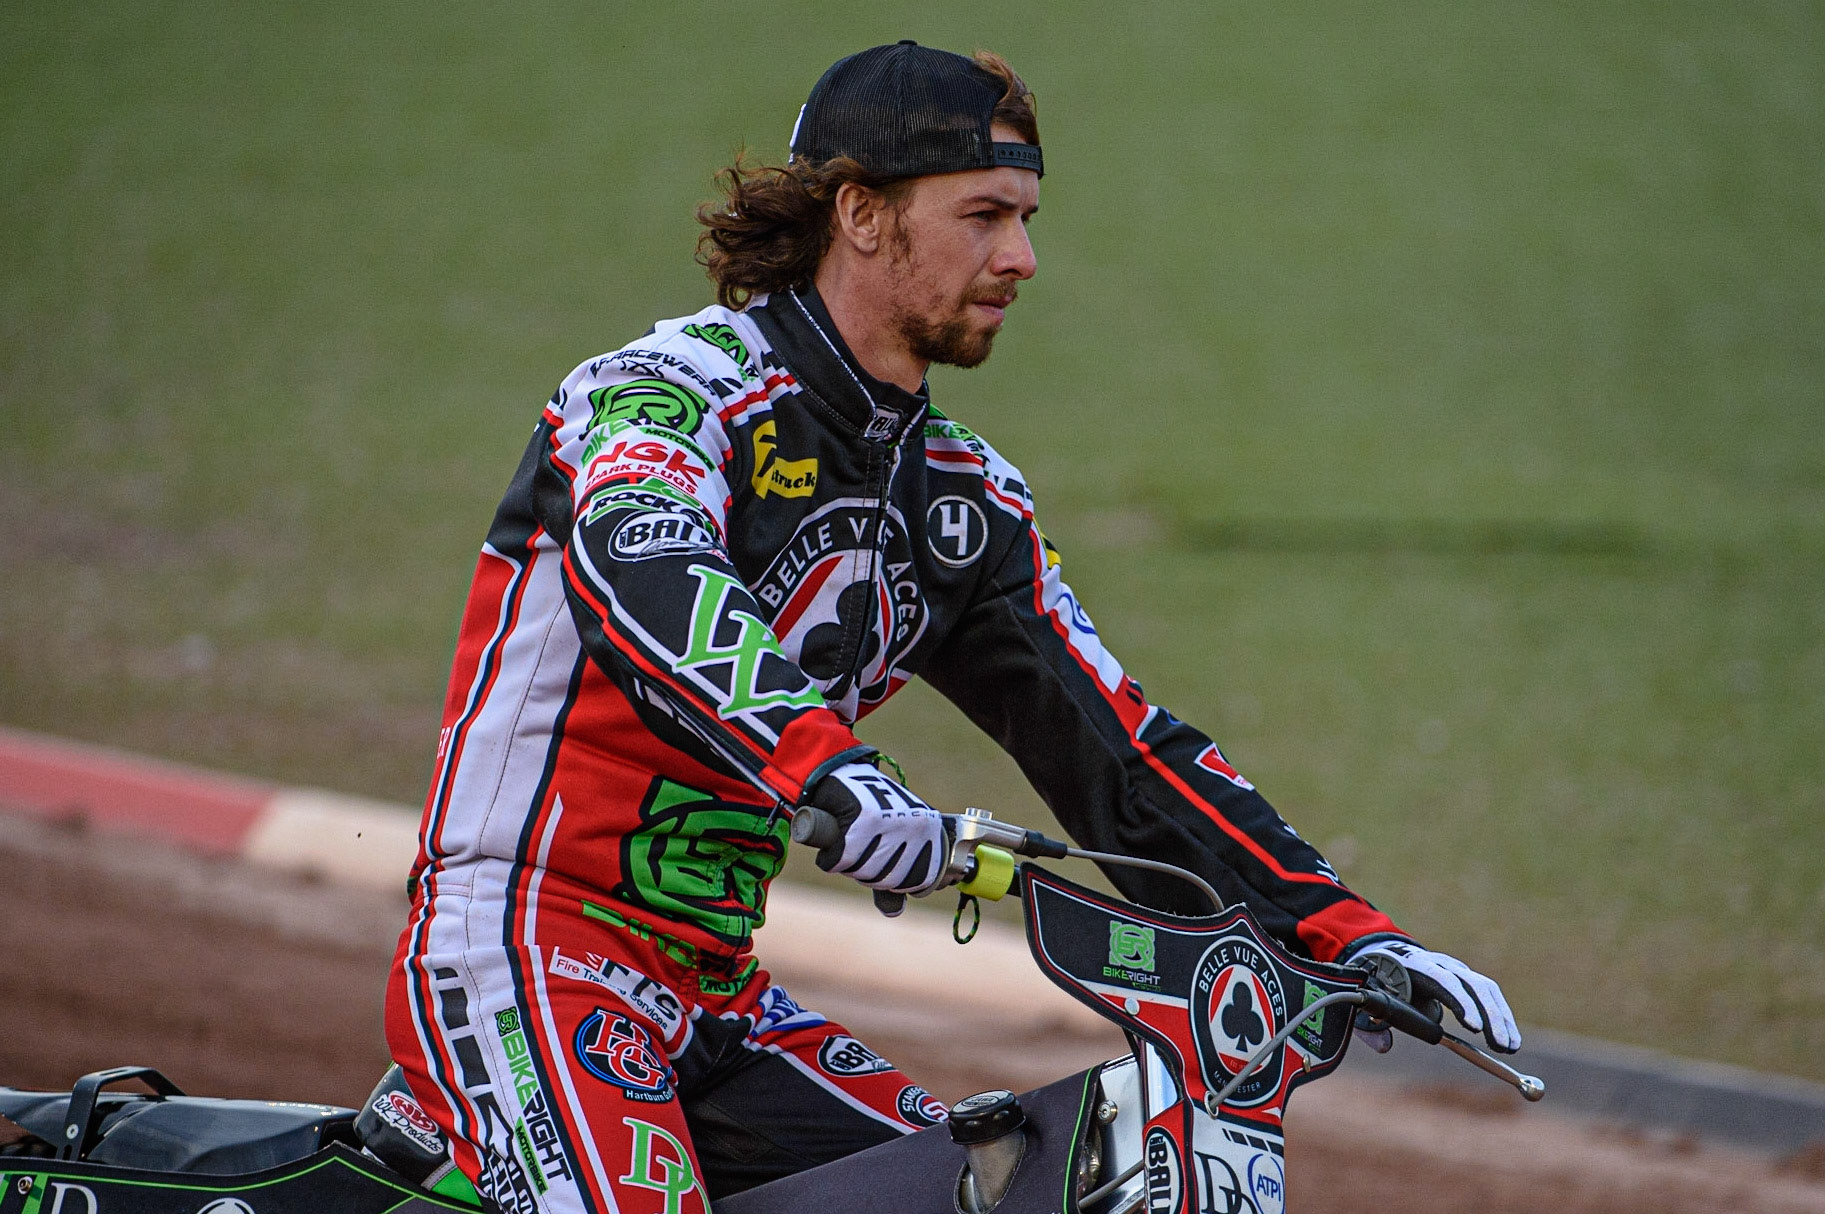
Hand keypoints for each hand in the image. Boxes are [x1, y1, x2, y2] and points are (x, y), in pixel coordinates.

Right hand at [805, 763, 948, 894]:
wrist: (837, 772)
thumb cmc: (866, 808)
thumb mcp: (889, 840)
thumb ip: (895, 877)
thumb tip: (894, 912)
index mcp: (930, 831)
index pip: (919, 883)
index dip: (896, 883)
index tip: (882, 865)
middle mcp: (916, 827)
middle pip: (888, 881)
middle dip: (868, 872)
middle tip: (859, 847)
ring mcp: (893, 824)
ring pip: (864, 873)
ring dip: (848, 862)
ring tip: (847, 836)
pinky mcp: (863, 821)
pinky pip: (840, 861)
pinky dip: (830, 856)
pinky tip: (833, 836)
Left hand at [1346, 939, 1520, 1053]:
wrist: (1389, 956)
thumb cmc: (1382, 984)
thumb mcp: (1373, 1000)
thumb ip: (1374, 1024)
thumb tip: (1384, 1047)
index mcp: (1416, 965)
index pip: (1443, 980)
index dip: (1460, 1002)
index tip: (1473, 1027)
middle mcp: (1442, 963)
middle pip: (1472, 984)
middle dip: (1489, 1016)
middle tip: (1500, 1046)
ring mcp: (1457, 969)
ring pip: (1486, 989)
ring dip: (1501, 1019)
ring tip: (1510, 1048)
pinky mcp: (1468, 978)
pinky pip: (1490, 995)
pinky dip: (1502, 1017)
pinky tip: (1510, 1040)